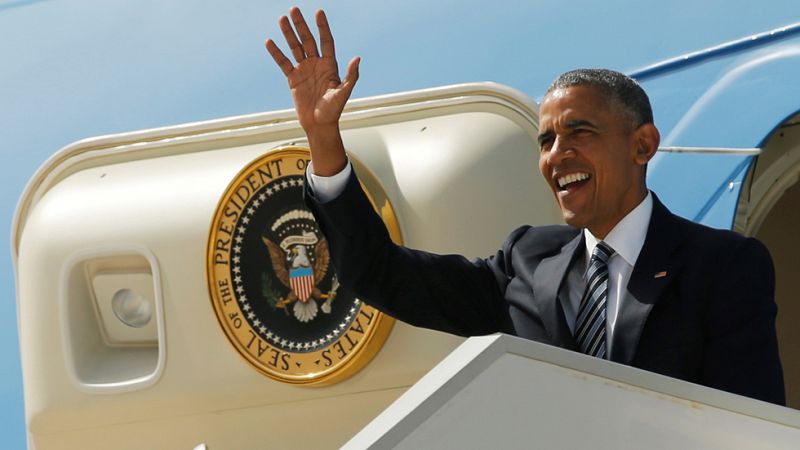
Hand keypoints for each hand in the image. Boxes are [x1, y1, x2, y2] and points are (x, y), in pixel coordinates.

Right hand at [266, 8, 358, 174]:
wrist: (319, 125)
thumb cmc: (334, 111)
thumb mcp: (343, 93)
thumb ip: (351, 76)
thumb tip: (357, 58)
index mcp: (330, 65)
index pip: (326, 41)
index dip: (322, 27)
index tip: (318, 12)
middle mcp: (316, 64)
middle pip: (308, 40)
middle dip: (301, 25)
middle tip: (294, 9)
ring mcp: (304, 70)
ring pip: (295, 47)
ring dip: (289, 34)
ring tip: (282, 19)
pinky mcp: (293, 79)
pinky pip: (283, 63)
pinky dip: (276, 53)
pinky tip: (270, 42)